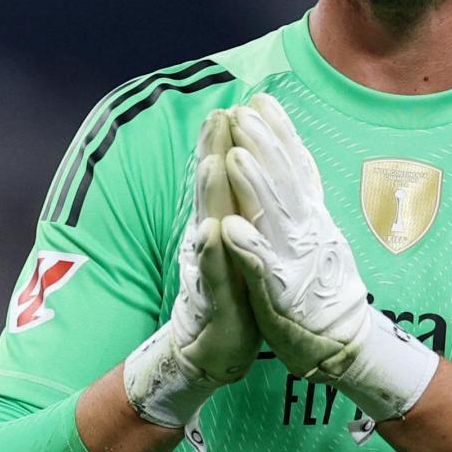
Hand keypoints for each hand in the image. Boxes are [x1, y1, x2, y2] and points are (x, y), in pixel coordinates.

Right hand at [121, 112, 260, 427]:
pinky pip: (216, 272)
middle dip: (216, 152)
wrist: (213, 347)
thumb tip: (241, 168)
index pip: (226, 178)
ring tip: (215, 160)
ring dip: (212, 193)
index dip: (228, 143)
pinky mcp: (215, 299)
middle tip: (220, 115)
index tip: (236, 105)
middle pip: (214, 191)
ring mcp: (210, 268)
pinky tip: (214, 232)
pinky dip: (215, 252)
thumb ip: (237, 206)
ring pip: (211, 223)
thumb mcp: (239, 243)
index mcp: (224, 224)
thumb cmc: (231, 291)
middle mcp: (212, 239)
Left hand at [219, 94, 437, 423]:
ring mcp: (295, 260)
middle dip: (264, 145)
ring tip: (234, 155)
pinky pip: (263, 266)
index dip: (280, 132)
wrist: (343, 344)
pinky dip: (248, 246)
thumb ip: (306, 201)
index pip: (295, 167)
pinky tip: (229, 227)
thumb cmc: (322, 291)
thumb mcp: (318, 235)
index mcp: (310, 217)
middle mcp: (306, 231)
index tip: (261, 100)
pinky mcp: (281, 293)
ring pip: (274, 216)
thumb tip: (299, 163)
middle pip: (285, 181)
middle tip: (244, 111)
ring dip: (255, 185)